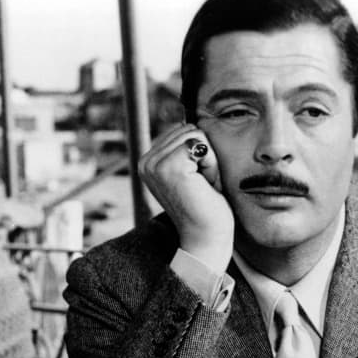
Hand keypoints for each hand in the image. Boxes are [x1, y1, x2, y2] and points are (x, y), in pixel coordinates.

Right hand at [138, 123, 233, 272]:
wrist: (207, 238)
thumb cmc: (207, 207)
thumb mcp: (193, 171)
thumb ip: (186, 148)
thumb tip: (192, 119)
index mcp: (148, 162)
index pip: (183, 131)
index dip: (200, 155)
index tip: (197, 183)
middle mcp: (145, 161)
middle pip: (190, 129)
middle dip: (206, 156)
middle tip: (202, 186)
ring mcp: (154, 164)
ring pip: (196, 134)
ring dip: (209, 161)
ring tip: (203, 187)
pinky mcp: (168, 167)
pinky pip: (202, 144)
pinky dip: (212, 165)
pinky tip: (205, 186)